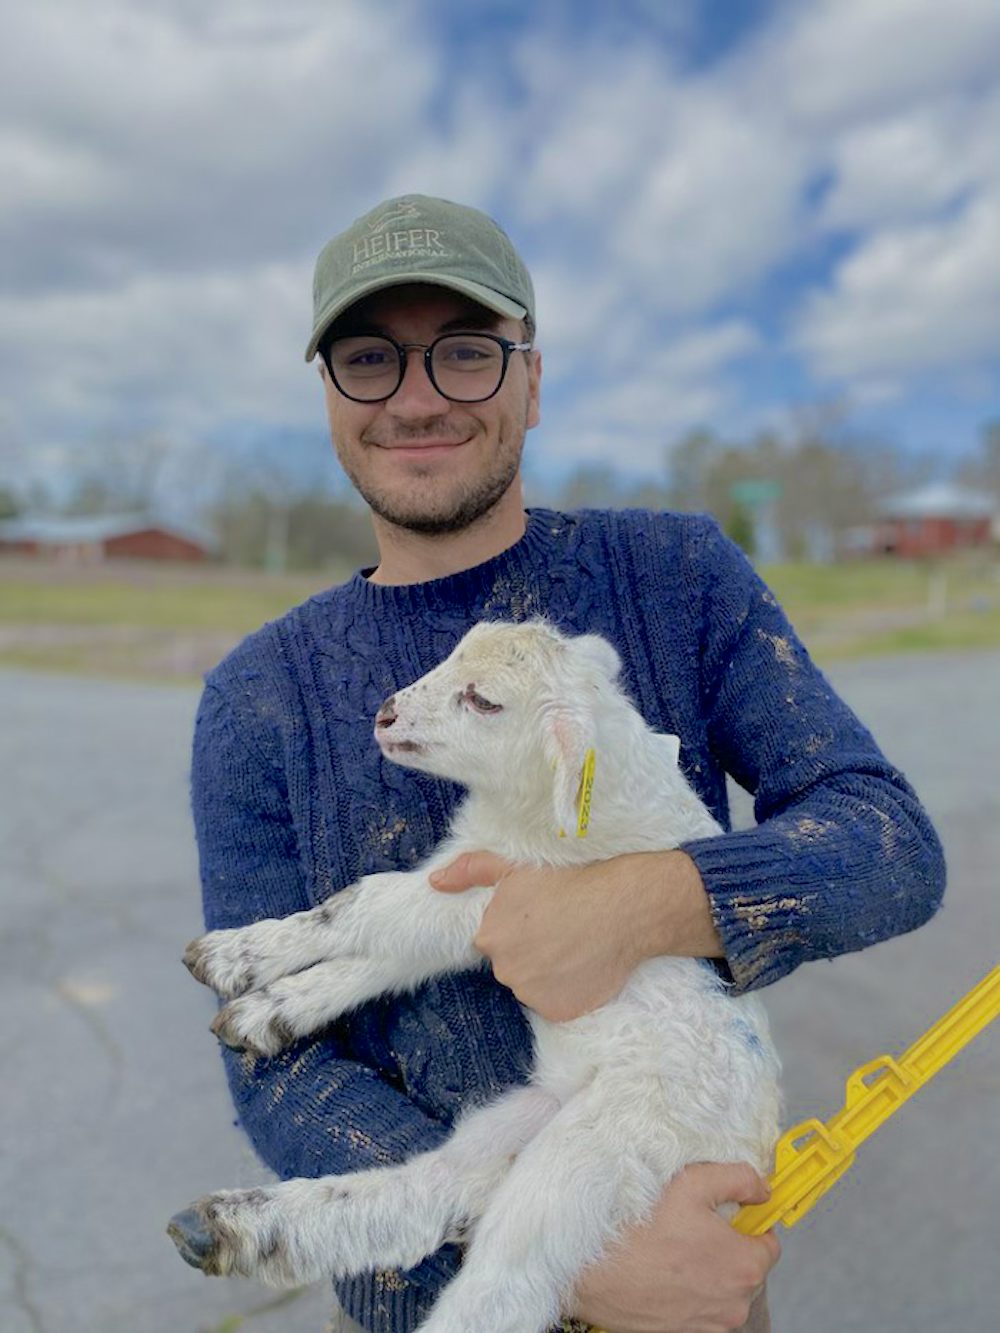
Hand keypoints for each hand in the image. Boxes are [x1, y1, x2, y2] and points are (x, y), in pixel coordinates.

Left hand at [429, 850, 721, 1021]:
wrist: (626, 907)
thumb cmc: (572, 881)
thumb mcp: (516, 867)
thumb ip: (471, 871)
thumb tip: (434, 882)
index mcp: (489, 935)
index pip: (496, 941)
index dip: (521, 929)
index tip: (544, 917)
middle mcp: (504, 969)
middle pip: (513, 966)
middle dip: (533, 951)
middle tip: (563, 930)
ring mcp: (531, 994)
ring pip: (534, 986)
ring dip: (551, 973)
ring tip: (577, 947)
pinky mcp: (558, 1012)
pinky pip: (558, 1005)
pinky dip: (570, 992)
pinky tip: (586, 967)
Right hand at [571, 1162, 779, 1332]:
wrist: (593, 1270)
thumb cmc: (640, 1228)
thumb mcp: (692, 1182)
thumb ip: (738, 1179)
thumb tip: (762, 1188)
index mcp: (744, 1266)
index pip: (770, 1244)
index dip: (750, 1224)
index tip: (728, 1214)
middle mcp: (734, 1304)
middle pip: (745, 1269)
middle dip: (727, 1248)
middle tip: (692, 1227)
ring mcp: (709, 1325)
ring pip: (722, 1290)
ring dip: (707, 1272)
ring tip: (672, 1249)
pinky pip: (700, 1309)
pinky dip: (688, 1292)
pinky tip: (663, 1272)